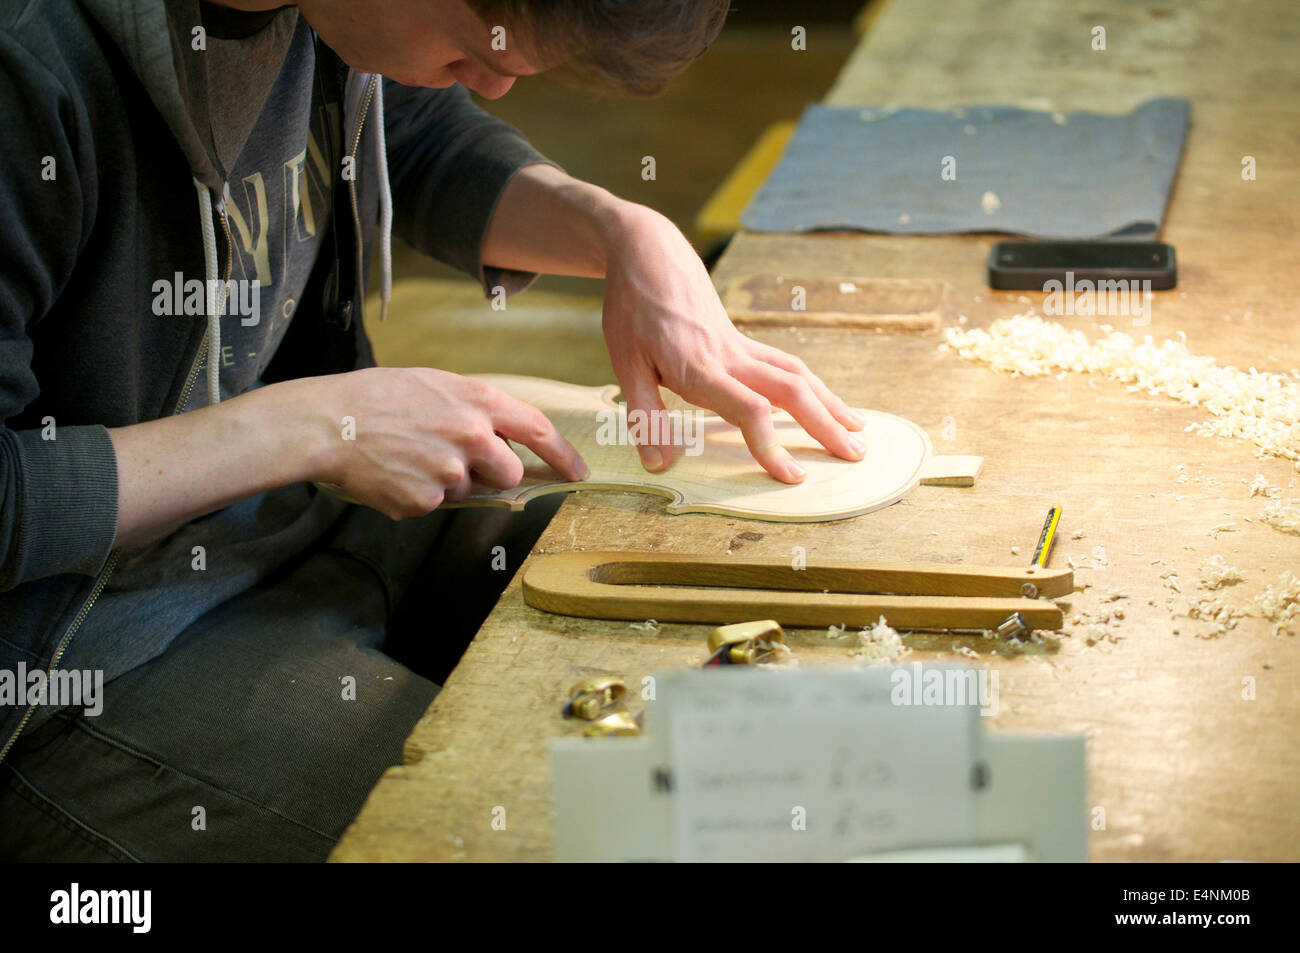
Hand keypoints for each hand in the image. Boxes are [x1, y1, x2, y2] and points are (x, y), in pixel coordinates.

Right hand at [304, 367, 586, 518]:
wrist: (328, 423)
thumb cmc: (377, 397)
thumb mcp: (436, 386)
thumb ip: (475, 410)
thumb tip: (503, 439)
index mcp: (478, 402)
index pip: (539, 430)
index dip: (563, 454)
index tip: (577, 471)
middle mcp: (472, 436)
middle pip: (510, 473)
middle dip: (493, 473)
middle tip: (456, 460)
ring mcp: (451, 472)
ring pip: (471, 490)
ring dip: (451, 483)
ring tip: (413, 458)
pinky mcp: (427, 500)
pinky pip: (436, 504)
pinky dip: (419, 494)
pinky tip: (395, 473)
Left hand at [600, 206, 866, 482]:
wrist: (648, 252)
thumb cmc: (632, 309)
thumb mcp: (624, 364)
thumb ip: (645, 416)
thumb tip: (659, 466)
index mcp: (700, 368)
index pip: (749, 410)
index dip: (772, 445)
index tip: (792, 476)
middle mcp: (730, 357)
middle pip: (792, 391)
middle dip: (826, 426)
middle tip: (856, 455)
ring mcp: (741, 346)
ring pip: (799, 375)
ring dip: (831, 404)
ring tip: (858, 430)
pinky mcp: (743, 340)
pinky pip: (788, 364)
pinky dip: (814, 386)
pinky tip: (826, 402)